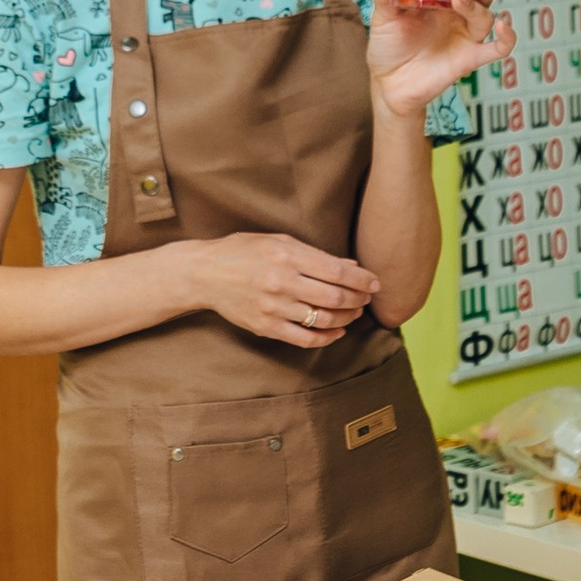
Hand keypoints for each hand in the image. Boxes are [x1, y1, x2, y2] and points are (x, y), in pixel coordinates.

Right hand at [197, 232, 378, 348]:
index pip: (336, 271)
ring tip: (354, 312)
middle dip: (358, 299)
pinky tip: (337, 331)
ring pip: (323, 319)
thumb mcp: (279, 242)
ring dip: (347, 318)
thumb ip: (315, 254)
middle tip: (366, 298)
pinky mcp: (266, 327)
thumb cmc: (244, 252)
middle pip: (334, 297)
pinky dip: (326, 337)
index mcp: (286, 255)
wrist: (205, 273)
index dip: (361, 279)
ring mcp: (274, 307)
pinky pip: (304, 338)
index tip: (375, 283)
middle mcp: (282, 282)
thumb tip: (351, 265)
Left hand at [365, 0, 510, 120]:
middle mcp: (457, 12)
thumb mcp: (383, 16)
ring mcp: (466, 34)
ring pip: (485, 13)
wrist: (388, 84)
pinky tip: (503, 26)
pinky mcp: (471, 57)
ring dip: (476, 3)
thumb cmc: (388, 46)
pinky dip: (507, 37)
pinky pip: (498, 48)